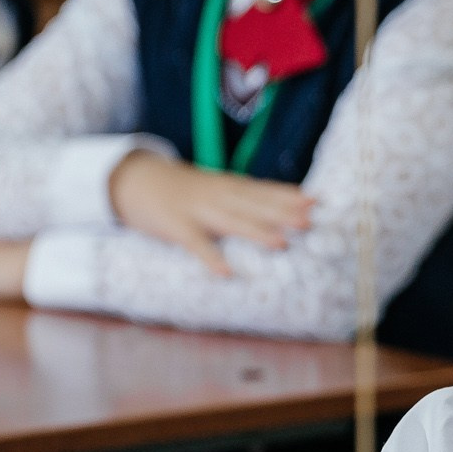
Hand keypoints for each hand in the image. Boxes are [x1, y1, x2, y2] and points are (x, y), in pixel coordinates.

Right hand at [109, 150, 313, 276]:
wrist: (135, 178)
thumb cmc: (183, 188)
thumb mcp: (216, 186)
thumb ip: (245, 195)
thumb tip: (284, 203)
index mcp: (228, 186)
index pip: (263, 189)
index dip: (289, 195)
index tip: (317, 200)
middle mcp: (217, 195)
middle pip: (253, 205)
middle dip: (282, 213)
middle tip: (309, 221)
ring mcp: (197, 210)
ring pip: (231, 221)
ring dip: (256, 232)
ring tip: (281, 244)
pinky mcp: (176, 227)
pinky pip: (196, 245)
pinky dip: (211, 258)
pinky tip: (227, 273)